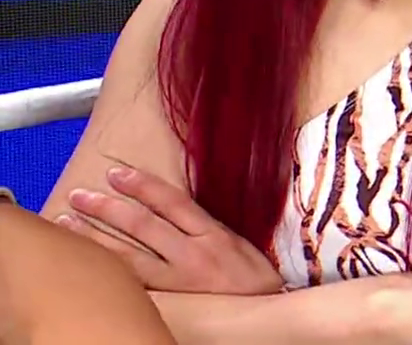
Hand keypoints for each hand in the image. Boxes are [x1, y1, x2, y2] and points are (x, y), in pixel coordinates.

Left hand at [57, 165, 282, 294]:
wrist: (264, 316)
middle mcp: (193, 255)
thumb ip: (203, 227)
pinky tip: (87, 261)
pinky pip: (132, 284)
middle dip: (107, 208)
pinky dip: (108, 269)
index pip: (171, 202)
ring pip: (128, 256)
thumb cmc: (252, 279)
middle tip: (79, 195)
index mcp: (213, 235)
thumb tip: (167, 208)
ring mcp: (178, 283)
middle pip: (142, 226)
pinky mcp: (169, 303)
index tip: (115, 173)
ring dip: (95, 237)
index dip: (142, 185)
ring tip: (68, 222)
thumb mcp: (235, 243)